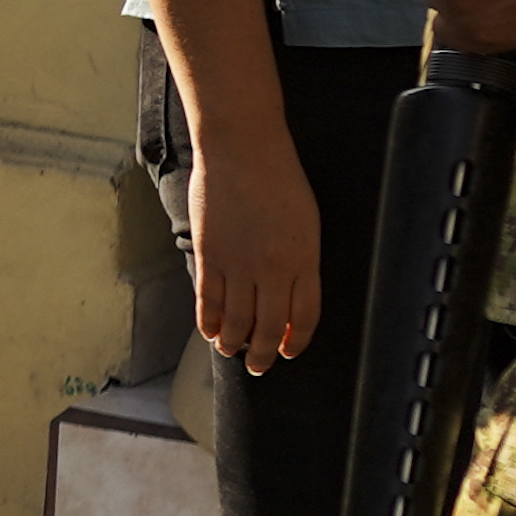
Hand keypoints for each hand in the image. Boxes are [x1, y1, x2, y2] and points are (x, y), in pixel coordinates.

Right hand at [180, 114, 321, 373]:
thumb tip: (290, 293)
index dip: (296, 342)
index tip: (289, 351)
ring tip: (231, 351)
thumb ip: (300, 260)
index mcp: (304, 260)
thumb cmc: (279, 178)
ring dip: (234, 343)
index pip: (304, 318)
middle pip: (269, 328)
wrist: (242, 149)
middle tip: (259, 365)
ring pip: (236, 322)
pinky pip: (209, 302)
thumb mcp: (306, 222)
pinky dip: (209, 323)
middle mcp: (273, 270)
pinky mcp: (210, 256)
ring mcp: (239, 265)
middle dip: (263, 354)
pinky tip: (210, 332)